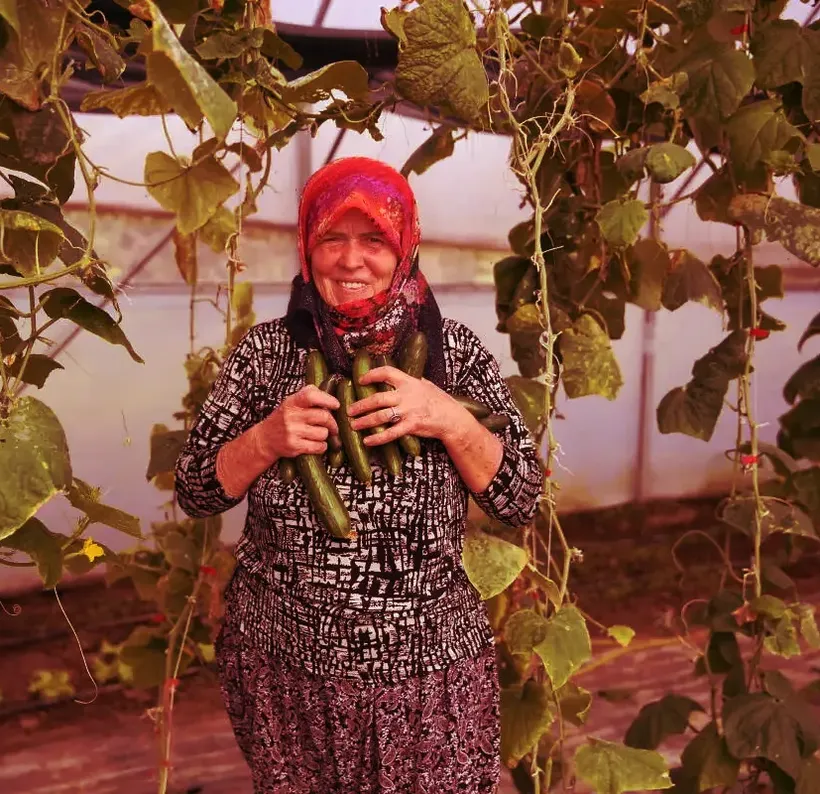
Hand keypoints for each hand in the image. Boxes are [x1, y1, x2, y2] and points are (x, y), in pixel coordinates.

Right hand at [255, 385, 339, 460]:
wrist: (265, 439)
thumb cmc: (284, 418)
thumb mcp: (291, 402)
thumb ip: (308, 395)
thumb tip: (330, 397)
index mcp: (292, 402)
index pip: (311, 395)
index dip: (327, 399)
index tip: (336, 405)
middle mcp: (291, 416)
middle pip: (324, 417)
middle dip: (333, 423)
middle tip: (333, 427)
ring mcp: (292, 432)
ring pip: (323, 433)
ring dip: (325, 435)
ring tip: (318, 435)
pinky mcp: (294, 446)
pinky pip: (319, 446)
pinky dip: (322, 446)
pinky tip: (316, 444)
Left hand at [347, 366, 468, 445]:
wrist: (452, 418)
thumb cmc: (439, 400)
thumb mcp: (426, 385)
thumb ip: (411, 381)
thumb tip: (397, 376)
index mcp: (409, 382)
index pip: (386, 373)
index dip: (371, 375)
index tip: (360, 380)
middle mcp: (407, 395)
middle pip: (377, 398)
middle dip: (360, 405)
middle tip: (349, 410)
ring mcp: (409, 411)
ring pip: (381, 416)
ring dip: (364, 421)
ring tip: (354, 425)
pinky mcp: (411, 425)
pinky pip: (391, 433)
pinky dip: (378, 438)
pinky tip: (368, 441)